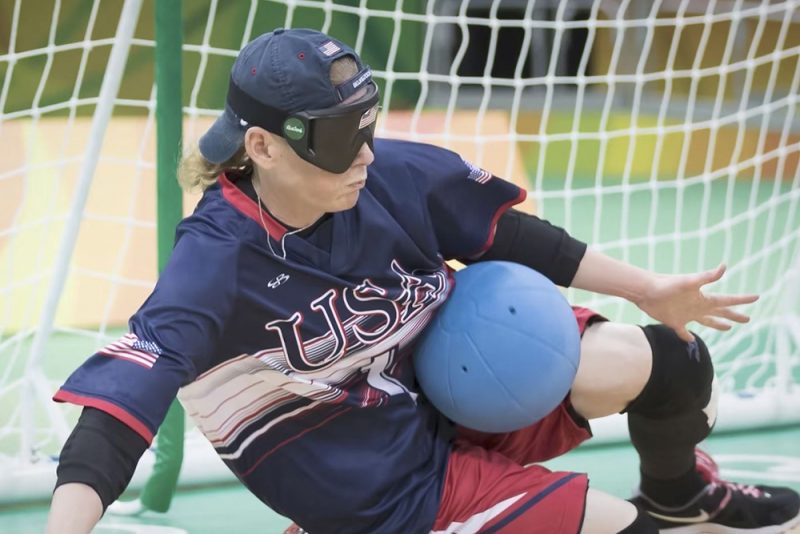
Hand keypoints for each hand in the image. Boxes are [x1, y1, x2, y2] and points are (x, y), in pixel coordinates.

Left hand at [634, 264, 757, 341]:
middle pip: (720, 312)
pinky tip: (691, 340)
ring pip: (706, 321)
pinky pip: (683, 332)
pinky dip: (687, 337)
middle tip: (748, 318)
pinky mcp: (673, 321)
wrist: (645, 290)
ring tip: (728, 328)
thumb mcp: (689, 281)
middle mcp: (697, 306)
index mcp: (703, 298)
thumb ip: (707, 276)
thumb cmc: (667, 285)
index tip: (756, 297)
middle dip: (734, 315)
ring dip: (717, 324)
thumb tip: (724, 266)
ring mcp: (686, 314)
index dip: (741, 300)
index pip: (726, 300)